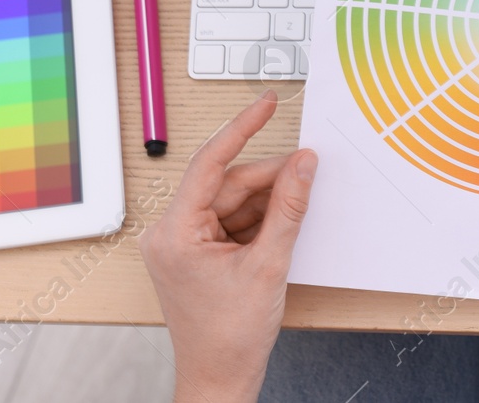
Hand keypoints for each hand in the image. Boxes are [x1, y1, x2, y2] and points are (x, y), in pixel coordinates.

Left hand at [139, 91, 316, 402]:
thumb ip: (289, 207)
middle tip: (307, 170)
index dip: (242, 129)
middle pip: (227, 184)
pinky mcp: (196, 252)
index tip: (265, 104)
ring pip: (232, 201)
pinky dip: (259, 220)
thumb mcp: (268, 264)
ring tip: (297, 209)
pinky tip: (281, 226)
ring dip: (266, 203)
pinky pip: (231, 220)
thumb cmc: (230, 337)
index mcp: (175, 233)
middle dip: (268, 180)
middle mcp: (170, 233)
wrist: (220, 379)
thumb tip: (304, 165)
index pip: (210, 163)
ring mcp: (182, 243)